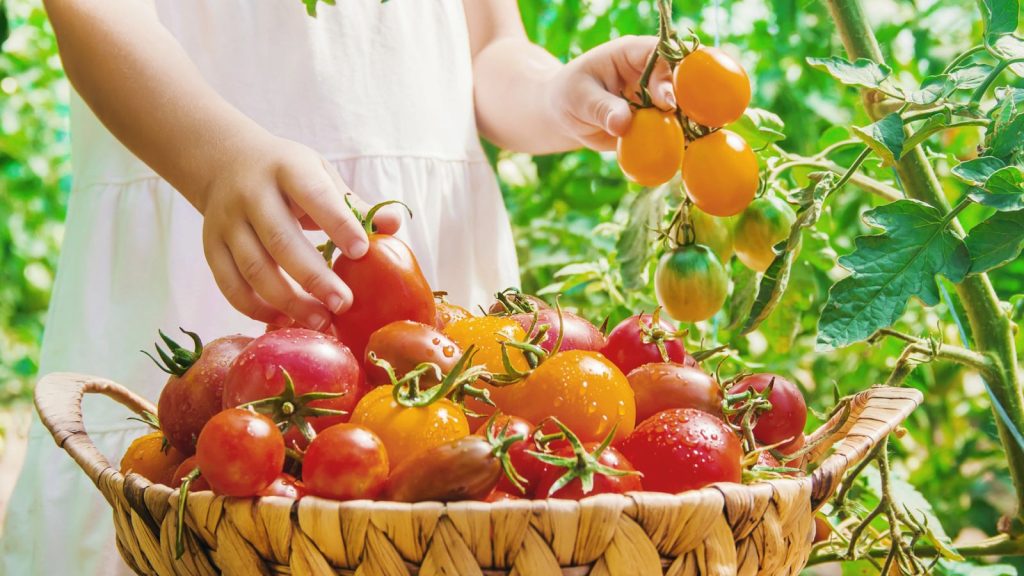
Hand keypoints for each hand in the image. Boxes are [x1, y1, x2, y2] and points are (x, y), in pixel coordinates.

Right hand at [198, 136, 400, 329]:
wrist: (226, 162)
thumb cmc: (288, 176)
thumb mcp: (320, 176)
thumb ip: (353, 205)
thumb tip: (394, 224)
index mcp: (287, 169)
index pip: (313, 195)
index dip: (337, 224)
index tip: (361, 252)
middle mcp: (251, 194)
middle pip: (280, 240)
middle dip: (314, 277)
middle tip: (344, 304)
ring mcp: (227, 222)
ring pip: (254, 269)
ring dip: (288, 301)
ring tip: (320, 322)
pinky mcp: (211, 247)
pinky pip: (230, 285)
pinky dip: (255, 308)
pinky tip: (283, 320)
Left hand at [545, 35, 674, 150]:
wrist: (565, 115)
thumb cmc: (569, 96)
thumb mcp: (580, 99)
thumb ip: (603, 109)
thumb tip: (623, 124)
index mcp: (631, 54)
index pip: (659, 55)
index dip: (667, 75)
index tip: (667, 103)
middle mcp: (650, 73)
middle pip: (680, 80)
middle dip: (686, 101)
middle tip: (683, 125)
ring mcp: (655, 97)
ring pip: (681, 107)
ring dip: (684, 124)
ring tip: (683, 143)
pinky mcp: (655, 120)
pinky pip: (671, 129)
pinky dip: (675, 141)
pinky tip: (676, 154)